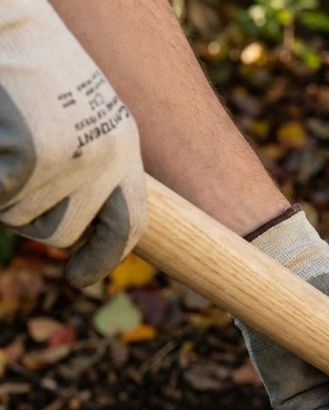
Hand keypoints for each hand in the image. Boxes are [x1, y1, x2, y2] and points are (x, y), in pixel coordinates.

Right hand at [0, 0, 146, 286]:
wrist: (6, 14)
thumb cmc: (31, 60)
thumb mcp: (78, 114)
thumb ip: (88, 167)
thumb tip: (77, 227)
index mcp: (124, 147)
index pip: (130, 225)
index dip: (105, 257)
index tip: (81, 279)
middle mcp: (107, 159)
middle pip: (63, 233)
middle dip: (31, 218)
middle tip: (16, 176)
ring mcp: (72, 160)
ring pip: (21, 216)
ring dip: (4, 192)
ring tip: (7, 138)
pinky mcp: (34, 156)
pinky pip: (1, 196)